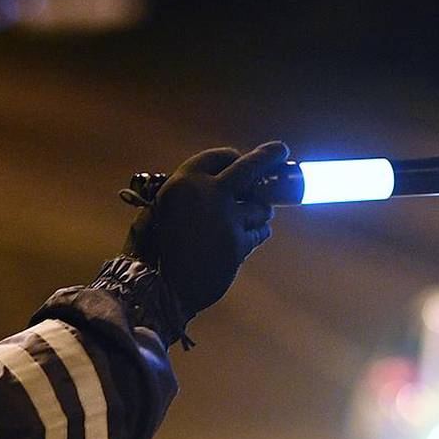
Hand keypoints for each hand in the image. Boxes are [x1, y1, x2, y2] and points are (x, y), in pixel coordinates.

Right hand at [126, 141, 284, 319]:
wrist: (160, 288)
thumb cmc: (156, 250)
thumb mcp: (161, 210)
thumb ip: (188, 195)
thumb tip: (220, 184)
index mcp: (184, 181)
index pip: (219, 157)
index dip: (233, 158)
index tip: (241, 159)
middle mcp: (207, 193)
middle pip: (251, 166)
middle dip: (270, 156)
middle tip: (281, 151)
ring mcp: (226, 218)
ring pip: (260, 207)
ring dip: (259, 213)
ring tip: (249, 221)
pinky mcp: (238, 242)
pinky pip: (259, 233)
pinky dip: (256, 235)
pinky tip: (246, 241)